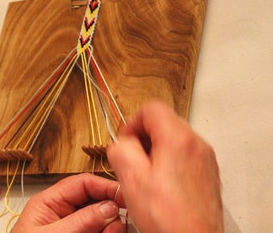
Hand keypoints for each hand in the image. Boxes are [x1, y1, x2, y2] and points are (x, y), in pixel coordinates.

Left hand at [11, 173, 124, 232]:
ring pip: (101, 219)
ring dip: (111, 226)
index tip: (123, 196)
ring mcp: (74, 228)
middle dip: (110, 209)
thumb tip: (109, 207)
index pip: (82, 183)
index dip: (105, 186)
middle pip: (95, 200)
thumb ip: (80, 221)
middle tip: (117, 224)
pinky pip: (100, 231)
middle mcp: (64, 212)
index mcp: (50, 202)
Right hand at [107, 100, 223, 231]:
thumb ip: (120, 149)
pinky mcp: (207, 172)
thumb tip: (121, 142)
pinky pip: (184, 154)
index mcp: (178, 139)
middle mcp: (196, 144)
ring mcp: (204, 158)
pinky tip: (161, 184)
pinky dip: (169, 161)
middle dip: (143, 137)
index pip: (151, 108)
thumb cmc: (170, 219)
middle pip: (164, 121)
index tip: (126, 141)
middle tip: (134, 158)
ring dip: (155, 150)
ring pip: (173, 138)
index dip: (132, 122)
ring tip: (146, 174)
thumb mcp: (132, 179)